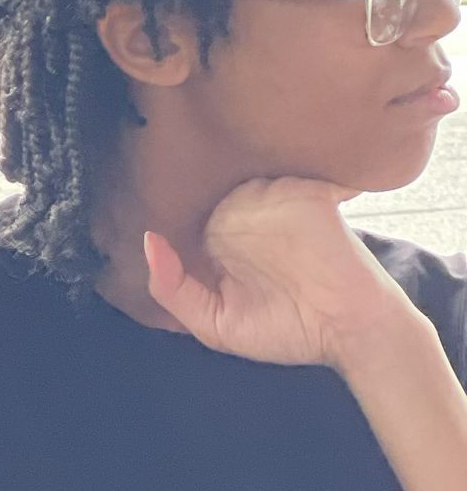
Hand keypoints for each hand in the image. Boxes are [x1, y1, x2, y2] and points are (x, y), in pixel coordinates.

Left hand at [144, 178, 412, 377]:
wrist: (350, 331)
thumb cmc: (286, 331)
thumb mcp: (213, 323)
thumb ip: (173, 289)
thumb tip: (149, 241)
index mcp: (217, 245)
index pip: (181, 217)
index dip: (163, 211)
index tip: (140, 199)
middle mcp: (242, 218)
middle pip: (204, 187)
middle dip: (185, 184)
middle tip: (159, 168)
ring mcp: (274, 203)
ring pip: (236, 172)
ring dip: (223, 168)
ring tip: (208, 164)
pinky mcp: (304, 192)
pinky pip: (282, 165)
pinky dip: (277, 159)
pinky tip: (258, 173)